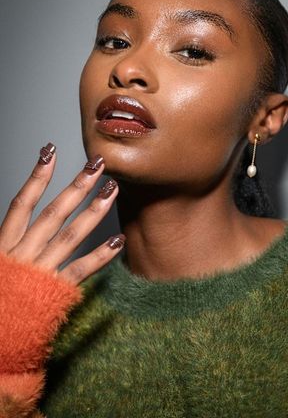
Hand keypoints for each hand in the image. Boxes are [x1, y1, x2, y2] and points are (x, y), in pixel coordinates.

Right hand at [0, 143, 124, 284]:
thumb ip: (9, 237)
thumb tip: (18, 215)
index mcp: (4, 245)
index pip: (22, 203)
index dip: (37, 177)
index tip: (50, 153)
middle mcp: (24, 253)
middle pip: (53, 213)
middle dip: (76, 187)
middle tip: (96, 165)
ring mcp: (42, 271)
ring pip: (70, 235)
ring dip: (93, 211)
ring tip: (112, 190)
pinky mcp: (56, 291)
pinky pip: (81, 270)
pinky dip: (101, 255)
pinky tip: (119, 239)